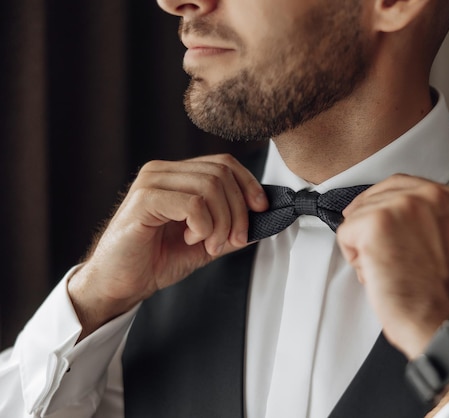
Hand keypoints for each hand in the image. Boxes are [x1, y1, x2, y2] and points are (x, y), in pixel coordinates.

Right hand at [68, 154, 267, 337]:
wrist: (120, 284)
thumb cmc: (155, 261)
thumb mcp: (206, 243)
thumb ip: (231, 228)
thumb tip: (263, 220)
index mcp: (176, 175)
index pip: (224, 163)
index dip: (248, 184)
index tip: (261, 210)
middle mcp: (163, 172)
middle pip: (221, 174)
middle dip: (238, 211)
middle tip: (233, 240)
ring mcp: (151, 182)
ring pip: (209, 187)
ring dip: (221, 222)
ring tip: (209, 244)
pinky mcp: (143, 200)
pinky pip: (192, 204)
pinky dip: (203, 226)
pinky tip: (191, 239)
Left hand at [336, 174, 448, 358]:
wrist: (439, 320)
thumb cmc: (439, 293)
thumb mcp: (444, 239)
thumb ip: (422, 217)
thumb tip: (385, 209)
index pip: (399, 184)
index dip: (379, 204)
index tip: (373, 222)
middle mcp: (429, 194)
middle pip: (374, 197)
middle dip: (369, 227)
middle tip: (383, 257)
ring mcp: (402, 205)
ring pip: (358, 216)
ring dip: (364, 246)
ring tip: (389, 269)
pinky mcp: (376, 221)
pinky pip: (345, 233)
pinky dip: (354, 258)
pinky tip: (378, 273)